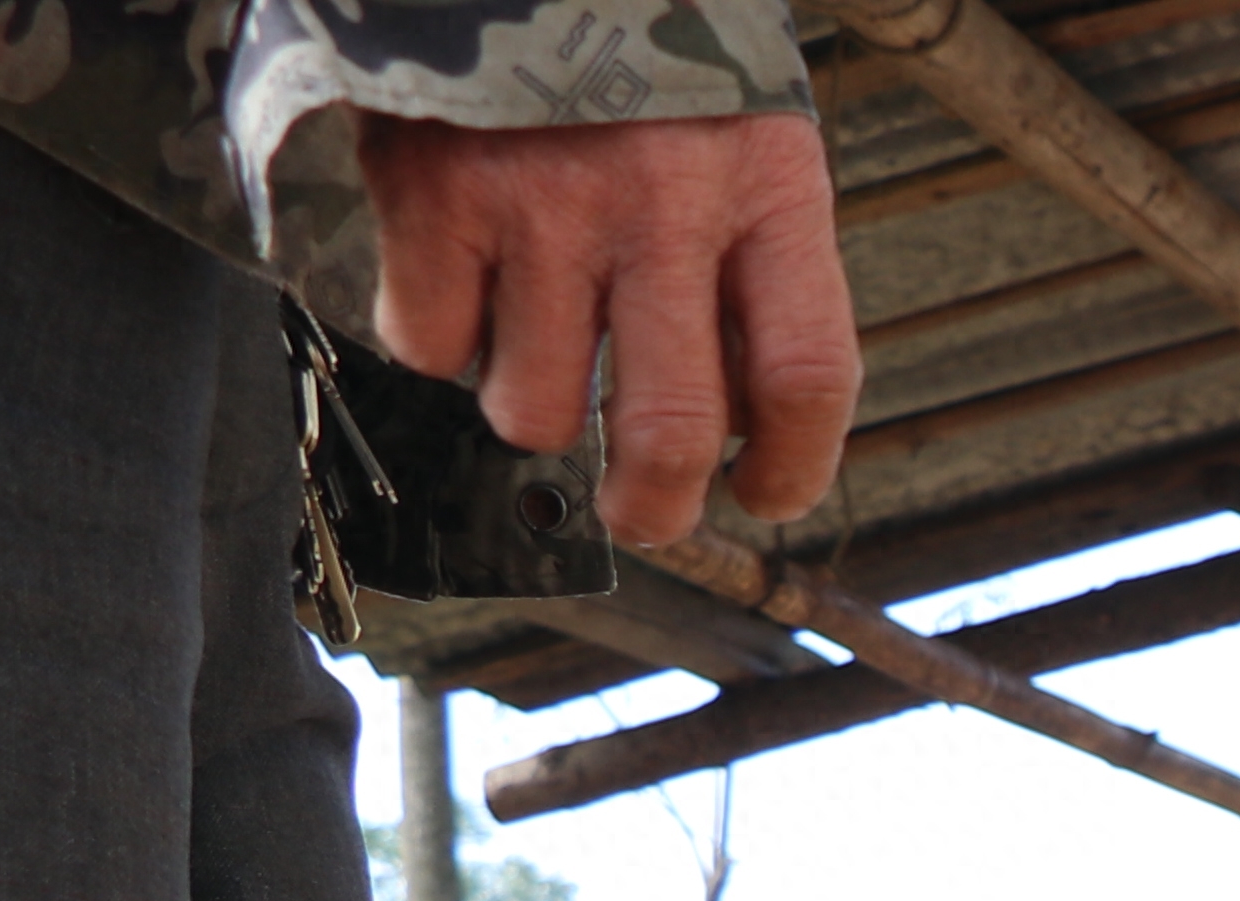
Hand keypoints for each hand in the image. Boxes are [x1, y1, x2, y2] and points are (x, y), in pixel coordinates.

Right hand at [356, 111, 857, 543]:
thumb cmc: (637, 30)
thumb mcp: (739, 126)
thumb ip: (752, 254)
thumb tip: (741, 416)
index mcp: (764, 183)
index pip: (808, 374)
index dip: (793, 463)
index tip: (765, 491)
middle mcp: (660, 203)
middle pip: (667, 430)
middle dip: (654, 506)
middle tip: (643, 513)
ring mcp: (541, 203)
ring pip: (534, 408)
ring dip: (535, 411)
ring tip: (539, 351)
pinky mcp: (432, 193)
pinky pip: (430, 342)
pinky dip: (440, 344)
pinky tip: (463, 289)